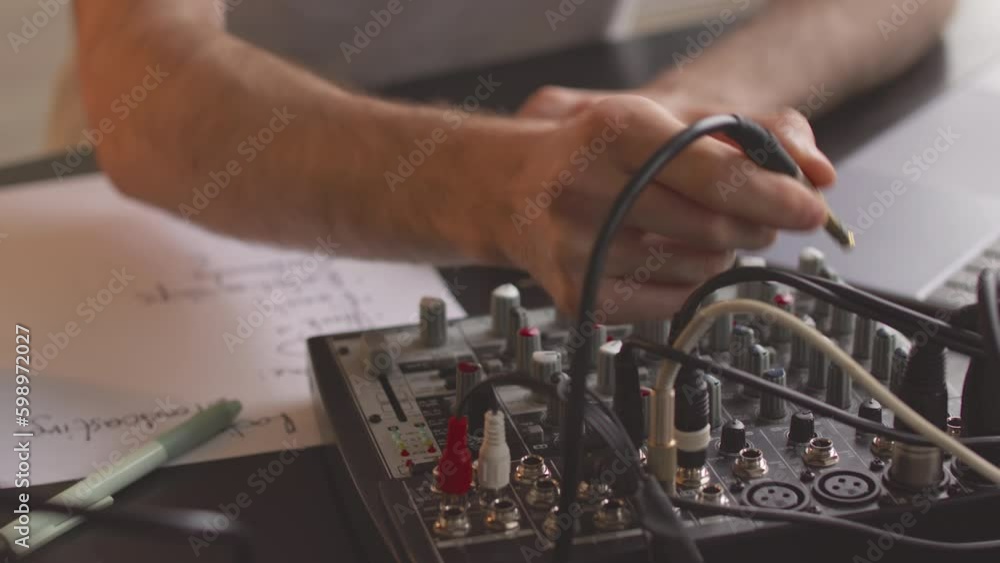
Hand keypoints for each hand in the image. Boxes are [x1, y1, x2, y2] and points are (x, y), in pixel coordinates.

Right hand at [473, 93, 832, 321]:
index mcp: (614, 129)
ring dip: (721, 255)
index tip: (809, 208)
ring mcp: (574, 244)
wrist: (512, 190)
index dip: (772, 194)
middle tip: (760, 221)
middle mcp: (586, 185)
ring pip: (694, 268)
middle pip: (710, 226)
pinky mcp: (574, 291)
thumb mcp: (665, 118)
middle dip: (753, 228)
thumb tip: (817, 172)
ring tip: (703, 235)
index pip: (713, 171)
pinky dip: (688, 286)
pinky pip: (666, 303)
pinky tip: (675, 262)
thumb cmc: (598, 150)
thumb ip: (750, 132)